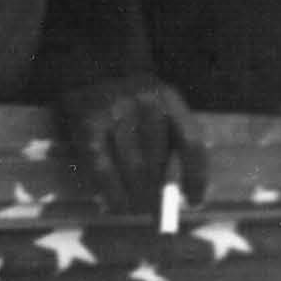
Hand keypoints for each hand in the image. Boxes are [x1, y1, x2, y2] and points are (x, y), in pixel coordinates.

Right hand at [58, 74, 207, 215]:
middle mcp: (144, 100)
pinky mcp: (88, 123)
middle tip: (158, 217)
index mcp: (167, 95)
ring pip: (134, 170)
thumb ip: (166, 138)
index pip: (190, 142)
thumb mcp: (152, 104)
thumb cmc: (124, 96)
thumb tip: (179, 196)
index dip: (196, 177)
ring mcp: (115, 111)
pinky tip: (117, 207)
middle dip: (159, 195)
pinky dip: (113, 194)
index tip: (195, 203)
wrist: (84, 63)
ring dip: (138, 199)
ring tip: (138, 211)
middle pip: (159, 162)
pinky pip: (105, 170)